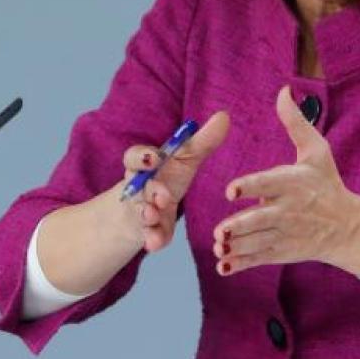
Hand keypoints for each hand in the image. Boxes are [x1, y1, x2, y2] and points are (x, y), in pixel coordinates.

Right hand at [121, 111, 228, 252]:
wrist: (151, 211)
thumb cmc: (169, 178)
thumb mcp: (186, 159)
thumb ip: (202, 141)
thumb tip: (224, 115)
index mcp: (146, 166)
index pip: (134, 157)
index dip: (142, 157)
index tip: (154, 158)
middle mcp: (139, 187)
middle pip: (138, 187)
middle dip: (150, 191)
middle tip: (163, 196)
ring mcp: (141, 210)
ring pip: (139, 212)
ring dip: (145, 214)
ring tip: (152, 216)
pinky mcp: (148, 232)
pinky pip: (148, 236)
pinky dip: (152, 238)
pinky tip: (155, 243)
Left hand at [211, 87, 359, 275]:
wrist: (348, 227)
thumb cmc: (327, 183)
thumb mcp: (317, 151)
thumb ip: (295, 123)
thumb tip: (283, 90)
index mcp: (294, 183)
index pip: (269, 183)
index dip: (250, 187)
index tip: (230, 190)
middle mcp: (289, 210)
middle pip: (262, 219)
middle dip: (241, 226)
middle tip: (221, 231)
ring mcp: (285, 234)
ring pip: (257, 241)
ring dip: (237, 246)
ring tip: (218, 246)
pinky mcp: (282, 252)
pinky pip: (259, 259)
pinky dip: (241, 264)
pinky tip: (223, 266)